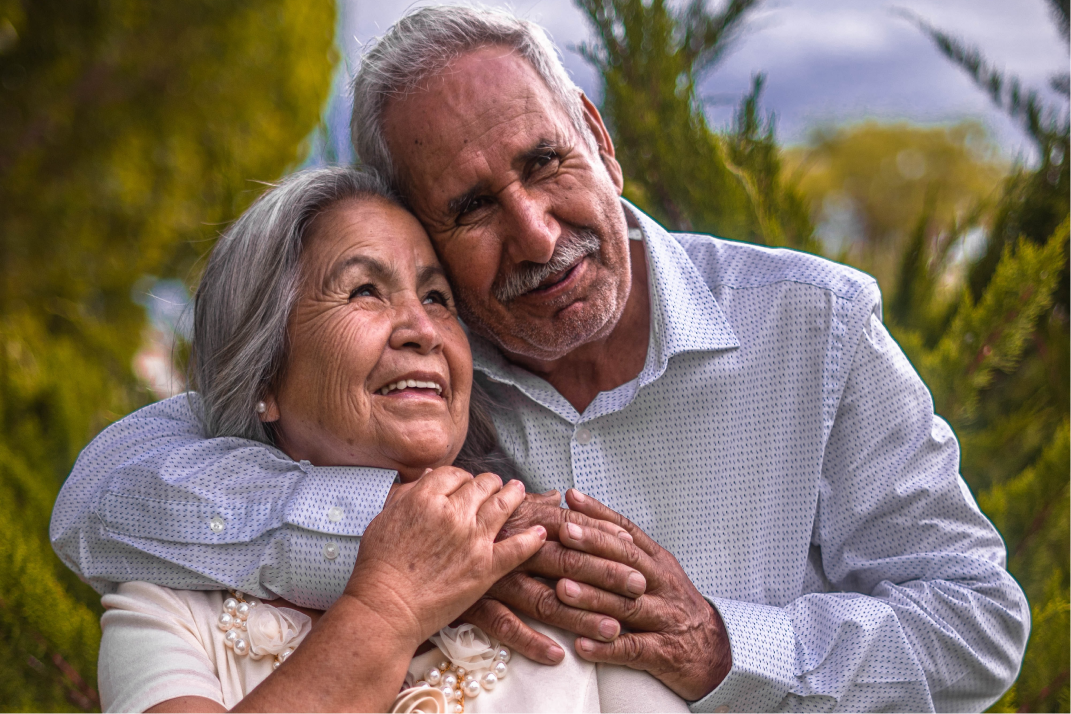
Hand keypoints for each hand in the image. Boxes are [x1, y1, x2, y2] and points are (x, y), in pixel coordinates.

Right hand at [343, 467, 545, 645]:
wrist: (386, 607)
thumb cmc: (378, 567)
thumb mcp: (384, 520)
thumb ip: (407, 495)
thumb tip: (425, 477)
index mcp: (425, 498)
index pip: (454, 474)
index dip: (462, 477)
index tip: (465, 483)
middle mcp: (453, 513)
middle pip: (482, 485)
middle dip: (490, 483)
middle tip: (496, 484)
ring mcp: (473, 539)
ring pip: (503, 506)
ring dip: (514, 495)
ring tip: (519, 491)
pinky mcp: (486, 567)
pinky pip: (518, 548)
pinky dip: (532, 538)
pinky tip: (540, 532)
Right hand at [462, 491, 644, 664]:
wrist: (401, 554)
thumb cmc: (452, 526)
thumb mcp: (492, 507)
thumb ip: (529, 504)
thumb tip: (557, 495)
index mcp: (519, 520)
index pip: (572, 528)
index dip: (604, 540)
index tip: (634, 553)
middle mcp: (509, 546)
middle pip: (568, 562)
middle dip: (606, 576)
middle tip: (638, 589)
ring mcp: (493, 576)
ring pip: (545, 597)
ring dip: (581, 615)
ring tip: (612, 629)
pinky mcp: (475, 603)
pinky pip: (508, 626)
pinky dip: (533, 641)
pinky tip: (558, 655)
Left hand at [556, 489, 731, 700]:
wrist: (715, 651)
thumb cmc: (674, 606)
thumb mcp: (658, 572)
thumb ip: (626, 549)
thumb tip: (586, 517)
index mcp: (659, 563)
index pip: (628, 532)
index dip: (600, 514)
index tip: (571, 499)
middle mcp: (663, 585)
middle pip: (628, 561)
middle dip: (594, 546)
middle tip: (564, 533)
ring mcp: (665, 618)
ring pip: (627, 605)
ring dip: (593, 597)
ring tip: (561, 589)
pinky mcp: (663, 652)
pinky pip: (633, 650)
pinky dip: (606, 648)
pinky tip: (580, 645)